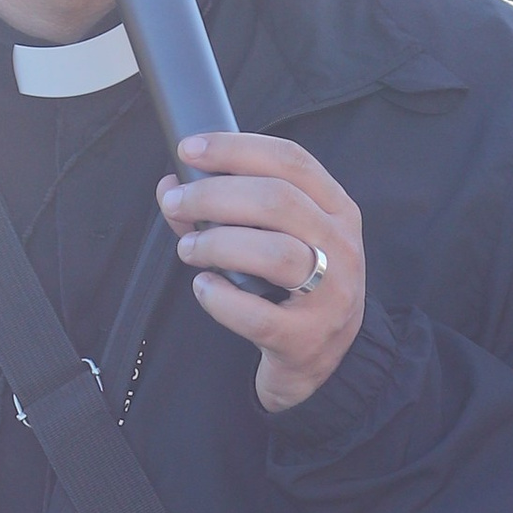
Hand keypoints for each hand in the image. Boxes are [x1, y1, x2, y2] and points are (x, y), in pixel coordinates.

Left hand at [159, 130, 363, 414]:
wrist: (320, 364)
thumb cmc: (289, 290)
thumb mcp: (272, 240)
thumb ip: (222, 211)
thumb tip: (170, 185)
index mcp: (336, 209)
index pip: (290, 161)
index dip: (236, 148)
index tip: (189, 149)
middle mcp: (342, 247)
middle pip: (277, 201)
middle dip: (214, 195)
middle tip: (175, 202)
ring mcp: (331, 294)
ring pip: (274, 253)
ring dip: (217, 244)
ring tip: (188, 249)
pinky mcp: (306, 338)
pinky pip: (257, 314)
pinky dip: (220, 298)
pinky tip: (203, 288)